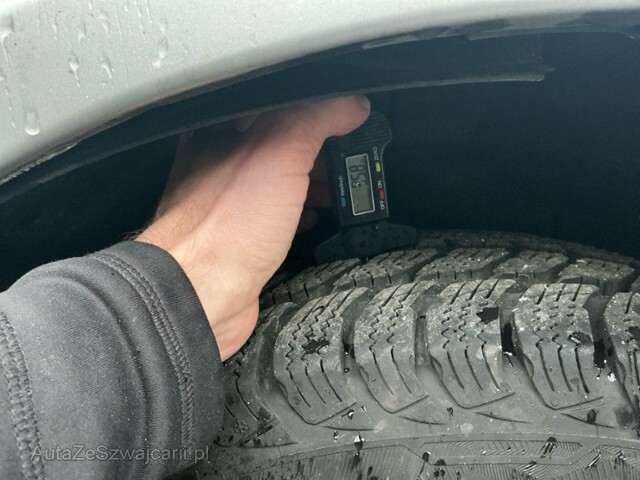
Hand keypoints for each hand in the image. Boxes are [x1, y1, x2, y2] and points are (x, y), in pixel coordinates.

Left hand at [136, 96, 370, 359]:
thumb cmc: (224, 225)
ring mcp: (228, 201)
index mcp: (221, 130)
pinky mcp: (237, 235)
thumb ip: (316, 119)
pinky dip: (297, 211)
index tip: (346, 119)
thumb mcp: (280, 151)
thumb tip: (349, 104)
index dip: (316, 108)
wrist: (201, 293)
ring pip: (277, 179)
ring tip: (337, 189)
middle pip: (280, 142)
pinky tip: (310, 218)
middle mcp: (219, 162)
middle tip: (347, 159)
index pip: (278, 103)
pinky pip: (273, 213)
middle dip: (319, 150)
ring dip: (311, 182)